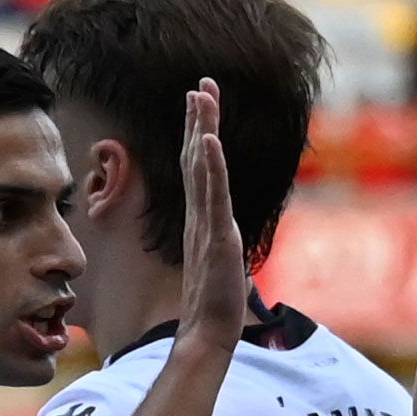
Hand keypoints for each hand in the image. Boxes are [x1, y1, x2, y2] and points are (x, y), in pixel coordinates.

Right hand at [173, 73, 246, 346]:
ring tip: (201, 97)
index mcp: (202, 217)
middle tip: (201, 84)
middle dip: (198, 119)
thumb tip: (220, 240)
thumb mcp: (220, 262)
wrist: (209, 331)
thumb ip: (217, 244)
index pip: (199, 168)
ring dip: (201, 129)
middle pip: (196, 158)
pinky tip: (207, 141)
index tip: (200, 102)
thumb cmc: (214, 304)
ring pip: (202, 168)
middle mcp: (200, 214)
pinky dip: (209, 166)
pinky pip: (211, 195)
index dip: (198, 133)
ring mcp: (206, 223)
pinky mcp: (216, 235)